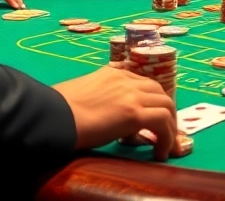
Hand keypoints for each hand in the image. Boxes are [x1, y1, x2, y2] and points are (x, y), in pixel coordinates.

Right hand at [53, 66, 181, 160]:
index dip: (151, 99)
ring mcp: (132, 95)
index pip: (141, 81)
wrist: (54, 116)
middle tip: (165, 130)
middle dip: (166, 110)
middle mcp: (125, 79)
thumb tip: (105, 114)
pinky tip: (160, 152)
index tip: (151, 115)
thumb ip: (99, 97)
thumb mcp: (82, 93)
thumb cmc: (58, 109)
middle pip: (159, 91)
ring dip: (170, 126)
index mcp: (111, 73)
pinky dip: (167, 138)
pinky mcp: (135, 113)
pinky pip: (163, 123)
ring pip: (167, 105)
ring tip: (166, 145)